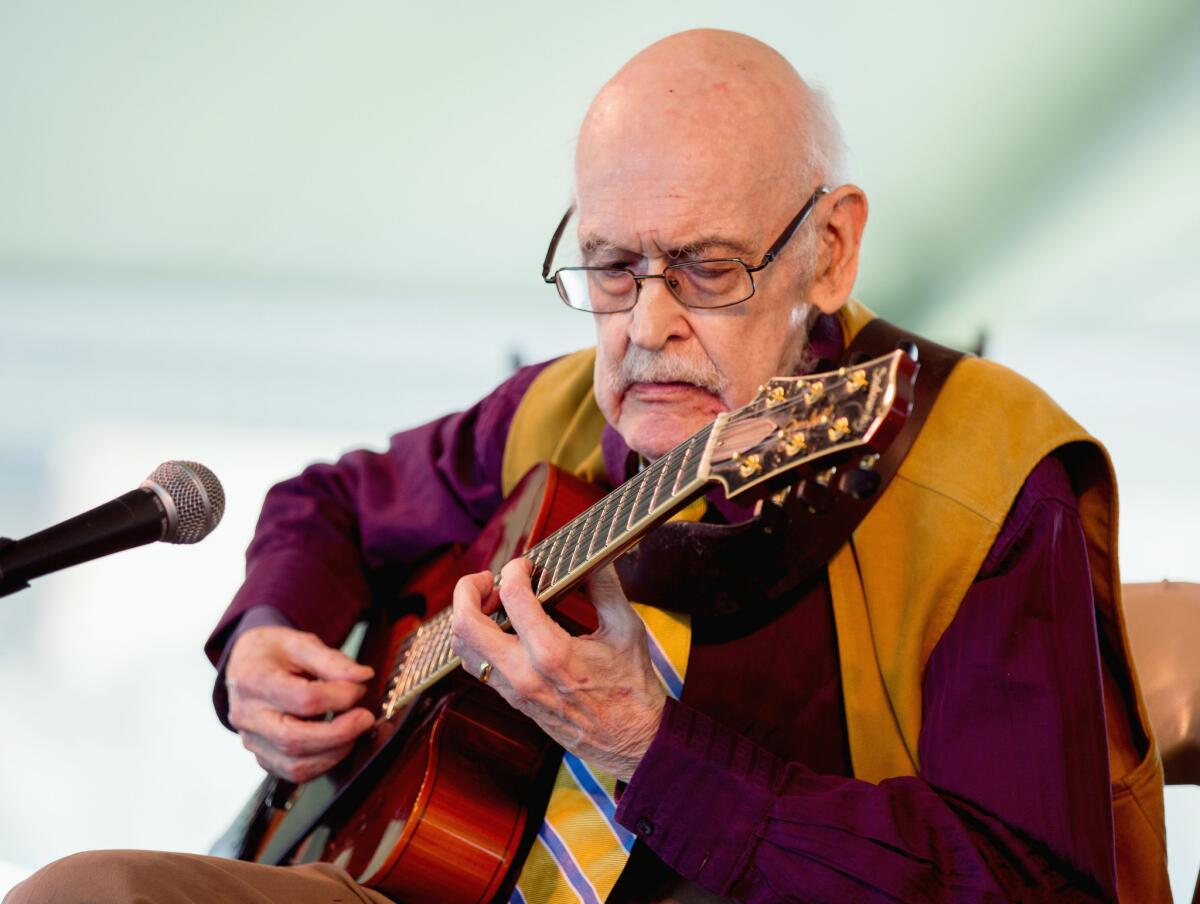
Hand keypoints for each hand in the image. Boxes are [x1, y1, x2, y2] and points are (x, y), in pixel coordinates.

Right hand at [226, 626, 374, 782]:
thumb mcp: (300, 642)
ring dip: (334, 752)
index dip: (339, 697)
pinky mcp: (262, 757)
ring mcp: (252, 741)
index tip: (360, 688)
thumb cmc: (273, 652)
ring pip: (294, 765)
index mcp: (254, 681)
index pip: (303, 699)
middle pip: (294, 739)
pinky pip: (293, 773)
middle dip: (339, 733)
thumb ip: (332, 660)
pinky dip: (322, 763)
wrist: (245, 664)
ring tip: (355, 731)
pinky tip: (338, 745)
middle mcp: (247, 716)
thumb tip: (363, 677)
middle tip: (366, 718)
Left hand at [450, 559, 666, 781]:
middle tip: (489, 578)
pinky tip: (499, 624)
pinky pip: (476, 665)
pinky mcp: (512, 700)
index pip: (512, 597)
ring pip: (463, 647)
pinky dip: (477, 638)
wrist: (631, 741)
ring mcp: (513, 690)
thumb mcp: (626, 628)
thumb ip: (605, 587)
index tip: (527, 564)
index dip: (514, 570)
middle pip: (466, 625)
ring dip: (468, 615)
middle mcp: (524, 674)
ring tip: (492, 600)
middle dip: (468, 590)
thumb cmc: (632, 687)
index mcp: (553, 653)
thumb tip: (591, 556)